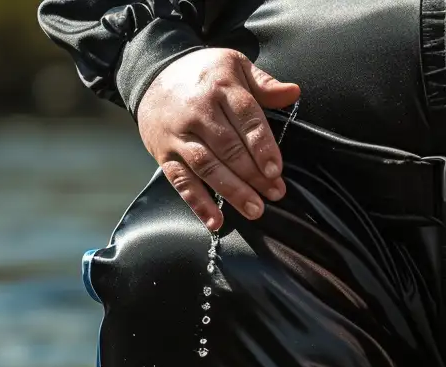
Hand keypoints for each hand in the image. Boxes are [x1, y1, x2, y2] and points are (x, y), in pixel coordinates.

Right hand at [135, 48, 299, 230]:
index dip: (262, 147)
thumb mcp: (234, 66)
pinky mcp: (164, 152)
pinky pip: (180, 180)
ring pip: (206, 166)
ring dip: (232, 191)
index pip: (246, 119)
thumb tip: (293, 92)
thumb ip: (264, 83)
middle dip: (254, 175)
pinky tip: (215, 221)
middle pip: (229, 147)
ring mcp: (179, 134)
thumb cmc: (203, 74)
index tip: (276, 170)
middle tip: (275, 193)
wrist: (151, 72)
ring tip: (255, 210)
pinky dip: (197, 202)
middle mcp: (198, 111)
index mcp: (220, 88)